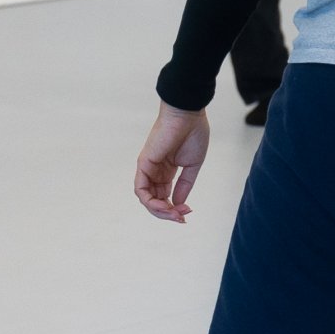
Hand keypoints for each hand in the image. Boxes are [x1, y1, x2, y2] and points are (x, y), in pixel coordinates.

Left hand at [133, 102, 210, 222]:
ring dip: (160, 211)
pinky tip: (166, 206)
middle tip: (182, 217)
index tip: (189, 212)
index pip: (165, 196)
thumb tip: (179, 203)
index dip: (174, 208)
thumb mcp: (192, 166)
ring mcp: (147, 169)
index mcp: (166, 171)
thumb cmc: (193, 135)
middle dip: (168, 213)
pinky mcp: (143, 165)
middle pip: (155, 200)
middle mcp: (154, 172)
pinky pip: (141, 190)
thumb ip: (185, 185)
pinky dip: (151, 201)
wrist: (188, 116)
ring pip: (146, 198)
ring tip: (176, 213)